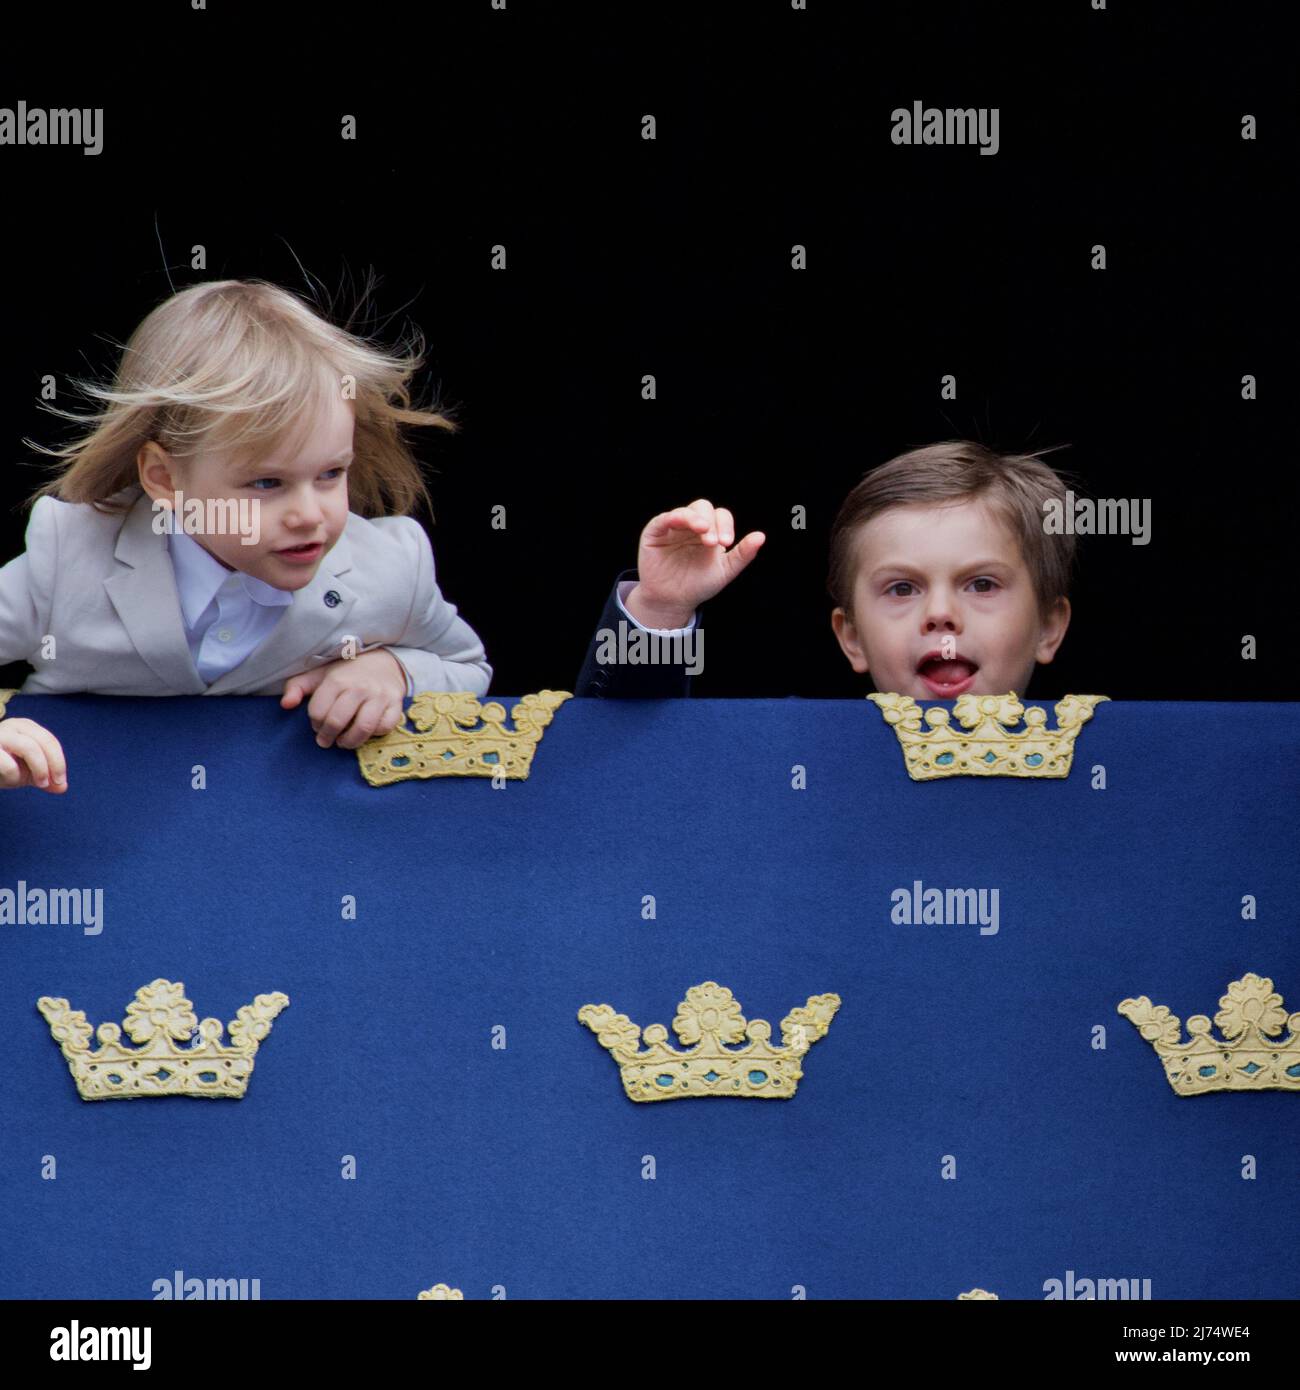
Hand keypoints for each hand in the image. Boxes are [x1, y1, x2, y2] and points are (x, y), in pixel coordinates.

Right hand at [0, 717, 68, 791]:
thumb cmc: (1, 767)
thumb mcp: (25, 772)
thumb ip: (45, 778)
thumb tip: (61, 788)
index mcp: (25, 727)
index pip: (50, 741)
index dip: (58, 762)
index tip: (60, 782)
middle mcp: (12, 726)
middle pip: (43, 742)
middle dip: (51, 765)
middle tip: (48, 784)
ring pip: (29, 748)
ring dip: (37, 769)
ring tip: (30, 783)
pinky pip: (8, 763)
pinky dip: (13, 776)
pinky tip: (5, 780)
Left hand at [281, 649, 406, 749]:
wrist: (383, 660)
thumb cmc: (345, 671)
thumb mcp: (318, 674)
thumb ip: (297, 687)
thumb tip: (285, 705)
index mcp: (336, 680)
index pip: (318, 712)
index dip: (314, 724)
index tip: (317, 725)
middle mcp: (358, 687)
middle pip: (337, 722)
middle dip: (328, 737)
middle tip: (326, 741)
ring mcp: (379, 695)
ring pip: (364, 727)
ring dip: (350, 741)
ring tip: (344, 742)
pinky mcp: (395, 703)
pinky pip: (386, 726)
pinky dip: (375, 734)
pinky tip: (366, 732)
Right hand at [626, 499, 764, 627]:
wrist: (673, 601)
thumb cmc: (699, 585)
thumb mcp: (725, 571)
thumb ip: (743, 554)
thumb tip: (761, 536)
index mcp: (711, 531)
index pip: (721, 517)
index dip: (726, 525)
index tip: (727, 543)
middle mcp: (692, 526)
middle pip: (704, 508)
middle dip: (711, 523)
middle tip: (713, 543)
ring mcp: (674, 527)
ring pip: (685, 511)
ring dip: (695, 519)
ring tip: (703, 534)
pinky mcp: (655, 532)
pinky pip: (664, 519)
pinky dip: (673, 518)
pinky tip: (680, 522)